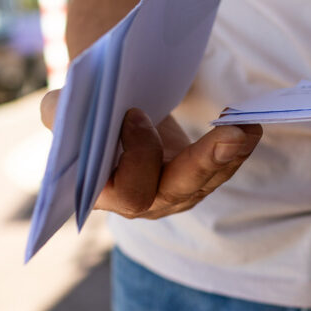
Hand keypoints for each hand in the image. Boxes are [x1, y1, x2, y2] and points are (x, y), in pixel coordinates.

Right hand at [40, 90, 262, 218]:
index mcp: (104, 193)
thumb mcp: (64, 111)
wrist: (113, 114)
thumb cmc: (86, 114)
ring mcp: (174, 193)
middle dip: (206, 162)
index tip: (135, 115)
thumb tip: (65, 107)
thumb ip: (59, 113)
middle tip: (231, 135)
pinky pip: (223, 167)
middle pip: (178, 190)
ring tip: (248, 126)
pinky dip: (239, 145)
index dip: (138, 155)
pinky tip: (251, 124)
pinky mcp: (197, 178)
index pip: (130, 189)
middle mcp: (143, 202)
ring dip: (232, 152)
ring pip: (208, 179)